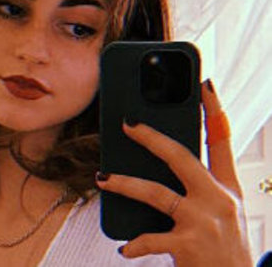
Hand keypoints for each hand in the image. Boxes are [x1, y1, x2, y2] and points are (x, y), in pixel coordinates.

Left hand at [96, 80, 253, 266]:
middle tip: (127, 124)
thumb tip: (153, 158)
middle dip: (150, 138)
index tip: (204, 84)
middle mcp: (219, 199)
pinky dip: (135, 243)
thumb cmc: (224, 247)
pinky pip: (151, 238)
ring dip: (124, 184)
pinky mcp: (189, 247)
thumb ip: (196, 186)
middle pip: (180, 156)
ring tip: (103, 179)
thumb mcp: (220, 211)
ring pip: (155, 192)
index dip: (214, 109)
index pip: (223, 139)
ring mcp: (204, 222)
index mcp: (227, 186)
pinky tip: (125, 246)